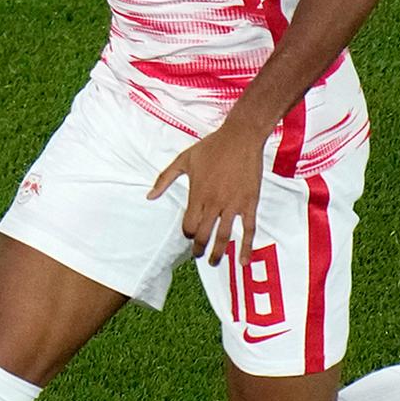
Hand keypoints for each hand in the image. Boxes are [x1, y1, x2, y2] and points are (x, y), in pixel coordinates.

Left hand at [147, 125, 265, 265]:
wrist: (240, 138)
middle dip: (200, 248)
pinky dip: (246, 248)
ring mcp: (233, 205)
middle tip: (198, 256)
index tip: (190, 235)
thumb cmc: (211, 147)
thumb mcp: (183, 160)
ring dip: (218, 253)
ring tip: (214, 263)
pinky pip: (249, 230)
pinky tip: (243, 261)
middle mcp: (214, 203)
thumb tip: (149, 196)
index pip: (189, 225)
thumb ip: (164, 179)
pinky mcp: (249, 203)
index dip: (188, 234)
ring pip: (224, 236)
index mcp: (197, 194)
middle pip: (204, 234)